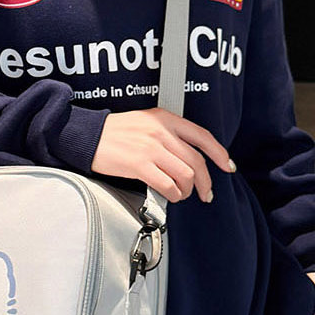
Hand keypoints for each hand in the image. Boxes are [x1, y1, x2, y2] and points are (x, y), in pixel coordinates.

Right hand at [91, 108, 235, 202]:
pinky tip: (169, 195)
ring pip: (185, 175)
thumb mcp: (145, 122)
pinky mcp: (139, 164)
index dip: (219, 153)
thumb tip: (187, 158)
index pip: (202, 136)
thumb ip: (167, 134)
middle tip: (206, 193)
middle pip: (197, 161)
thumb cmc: (113, 133)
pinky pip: (167, 185)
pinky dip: (173, 194)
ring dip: (187, 190)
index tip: (227, 166)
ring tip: (180, 194)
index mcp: (165, 118)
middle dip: (205, 182)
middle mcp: (161, 131)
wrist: (87, 136)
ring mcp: (151, 148)